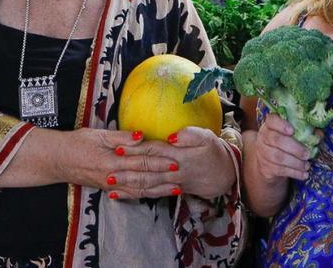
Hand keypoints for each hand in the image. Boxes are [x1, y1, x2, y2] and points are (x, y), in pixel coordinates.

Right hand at [58, 128, 173, 195]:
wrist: (56, 160)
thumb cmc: (76, 143)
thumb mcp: (97, 134)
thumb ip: (120, 137)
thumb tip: (142, 136)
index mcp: (111, 160)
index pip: (141, 161)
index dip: (159, 161)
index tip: (175, 160)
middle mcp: (112, 176)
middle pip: (143, 178)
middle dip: (163, 178)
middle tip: (182, 177)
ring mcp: (110, 185)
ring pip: (138, 190)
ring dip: (158, 190)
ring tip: (175, 189)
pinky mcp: (107, 189)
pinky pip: (128, 194)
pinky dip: (143, 195)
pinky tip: (154, 195)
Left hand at [111, 127, 234, 199]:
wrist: (224, 174)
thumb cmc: (213, 151)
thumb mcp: (206, 137)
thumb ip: (189, 135)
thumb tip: (171, 137)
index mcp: (179, 156)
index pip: (154, 151)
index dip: (136, 149)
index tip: (119, 147)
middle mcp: (173, 172)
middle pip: (147, 172)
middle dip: (126, 172)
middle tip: (108, 170)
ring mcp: (171, 184)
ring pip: (146, 186)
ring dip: (127, 185)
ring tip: (109, 183)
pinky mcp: (169, 191)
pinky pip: (149, 194)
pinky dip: (133, 195)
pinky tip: (118, 195)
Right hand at [252, 114, 310, 181]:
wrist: (269, 161)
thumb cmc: (284, 143)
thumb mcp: (291, 135)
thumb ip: (304, 131)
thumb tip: (319, 134)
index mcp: (270, 125)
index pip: (271, 120)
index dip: (281, 125)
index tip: (292, 131)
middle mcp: (263, 137)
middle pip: (276, 140)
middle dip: (294, 148)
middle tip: (307, 154)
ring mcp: (263, 153)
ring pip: (278, 157)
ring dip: (295, 163)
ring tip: (307, 165)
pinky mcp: (265, 167)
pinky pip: (280, 170)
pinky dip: (294, 173)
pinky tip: (304, 174)